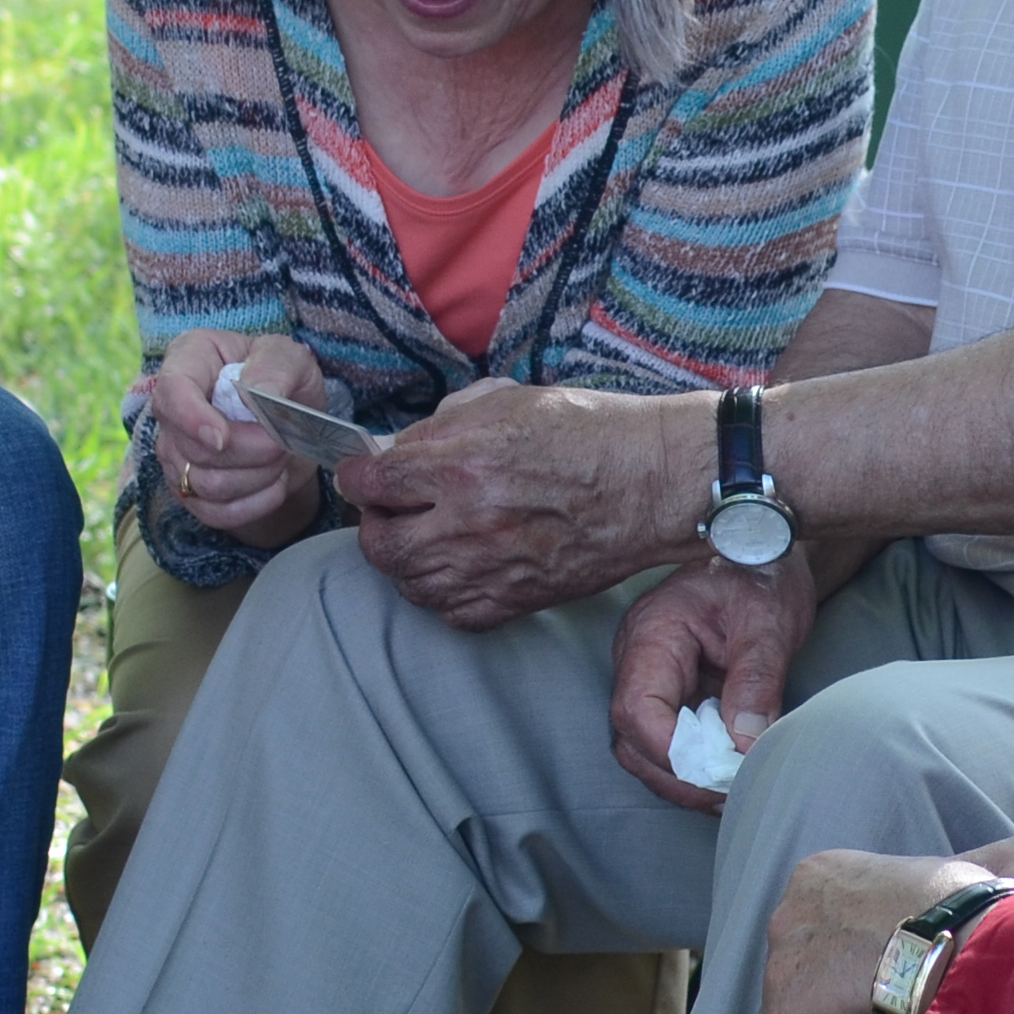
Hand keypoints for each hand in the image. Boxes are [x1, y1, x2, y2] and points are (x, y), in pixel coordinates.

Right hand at [149, 331, 323, 542]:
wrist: (291, 423)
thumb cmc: (282, 380)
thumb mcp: (289, 358)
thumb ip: (275, 367)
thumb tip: (257, 392)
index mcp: (189, 360)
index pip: (171, 392)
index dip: (192, 419)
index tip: (222, 438)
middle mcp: (171, 409)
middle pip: (195, 448)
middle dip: (251, 451)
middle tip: (283, 441)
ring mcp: (175, 453)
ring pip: (207, 484)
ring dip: (258, 477)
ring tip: (281, 458)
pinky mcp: (189, 490)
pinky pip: (215, 513)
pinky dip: (255, 504)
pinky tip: (275, 484)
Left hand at [347, 381, 705, 627]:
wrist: (655, 482)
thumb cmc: (592, 433)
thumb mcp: (508, 400)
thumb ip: (444, 425)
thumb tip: (401, 448)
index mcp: (464, 464)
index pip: (372, 482)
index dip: (357, 476)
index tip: (363, 475)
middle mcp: (470, 522)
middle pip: (380, 545)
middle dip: (375, 525)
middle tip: (390, 509)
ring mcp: (493, 569)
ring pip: (410, 585)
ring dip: (406, 561)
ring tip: (426, 536)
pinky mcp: (517, 600)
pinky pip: (452, 612)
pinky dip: (443, 592)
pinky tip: (459, 566)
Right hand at [605, 553, 815, 809]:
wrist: (765, 550)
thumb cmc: (761, 574)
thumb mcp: (768, 622)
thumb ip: (756, 681)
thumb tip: (744, 744)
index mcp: (653, 634)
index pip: (637, 709)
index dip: (670, 751)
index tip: (716, 771)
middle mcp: (640, 660)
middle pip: (633, 740)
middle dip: (678, 776)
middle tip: (731, 791)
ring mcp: (654, 680)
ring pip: (646, 750)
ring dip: (686, 778)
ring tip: (734, 788)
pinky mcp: (674, 694)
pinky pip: (671, 742)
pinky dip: (697, 766)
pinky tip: (731, 773)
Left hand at [762, 849, 987, 1013]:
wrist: (954, 941)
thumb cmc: (959, 911)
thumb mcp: (916, 878)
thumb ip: (893, 906)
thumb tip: (909, 936)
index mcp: (816, 878)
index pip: (829, 931)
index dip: (867, 964)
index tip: (902, 975)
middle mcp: (785, 919)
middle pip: (809, 974)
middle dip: (847, 994)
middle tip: (897, 1004)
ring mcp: (779, 974)